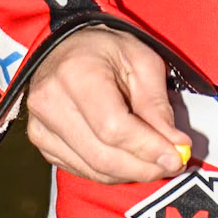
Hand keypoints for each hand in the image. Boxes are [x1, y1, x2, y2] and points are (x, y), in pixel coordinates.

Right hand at [25, 26, 189, 184]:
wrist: (63, 46)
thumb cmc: (104, 49)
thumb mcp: (141, 61)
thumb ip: (157, 105)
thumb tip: (175, 145)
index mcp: (76, 74)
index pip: (114, 128)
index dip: (148, 148)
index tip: (176, 157)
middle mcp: (51, 103)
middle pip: (103, 156)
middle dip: (144, 167)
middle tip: (172, 164)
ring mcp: (41, 125)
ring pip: (94, 169)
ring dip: (131, 172)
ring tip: (155, 161)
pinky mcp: (41, 141)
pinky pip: (82, 170)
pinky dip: (111, 171)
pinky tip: (129, 158)